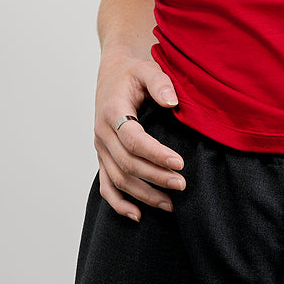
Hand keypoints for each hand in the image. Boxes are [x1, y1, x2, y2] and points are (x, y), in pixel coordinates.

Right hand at [94, 53, 185, 221]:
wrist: (113, 73)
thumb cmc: (133, 72)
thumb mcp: (147, 68)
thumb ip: (160, 83)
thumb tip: (172, 102)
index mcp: (112, 111)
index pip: (133, 140)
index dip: (156, 154)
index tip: (180, 163)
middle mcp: (102, 133)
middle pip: (127, 164)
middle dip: (155, 178)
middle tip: (183, 185)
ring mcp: (100, 148)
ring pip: (118, 179)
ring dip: (143, 195)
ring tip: (171, 205)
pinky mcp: (103, 157)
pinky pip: (106, 185)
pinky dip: (119, 204)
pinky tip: (137, 215)